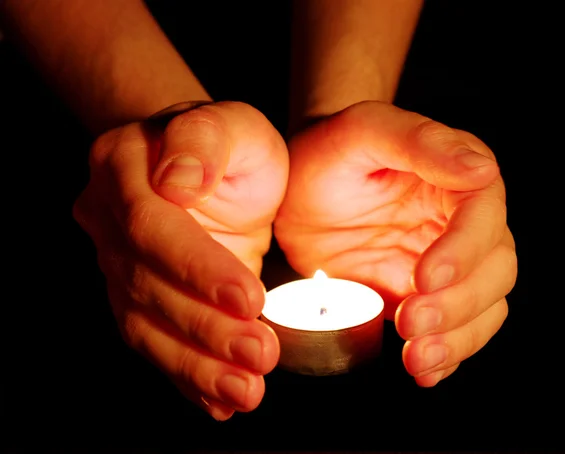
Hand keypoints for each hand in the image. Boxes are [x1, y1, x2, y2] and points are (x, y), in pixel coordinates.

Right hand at [74, 101, 288, 418]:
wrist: (204, 166)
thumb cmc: (225, 142)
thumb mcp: (230, 123)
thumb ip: (203, 140)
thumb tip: (175, 180)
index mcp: (123, 168)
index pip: (153, 228)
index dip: (199, 269)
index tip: (251, 300)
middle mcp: (108, 221)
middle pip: (148, 287)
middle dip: (206, 329)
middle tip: (259, 355)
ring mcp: (115, 263)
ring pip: (146, 326)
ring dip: (196, 366)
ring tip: (245, 392)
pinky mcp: (136, 296)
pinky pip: (155, 341)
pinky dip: (186, 376)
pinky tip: (218, 400)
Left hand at [275, 101, 516, 385]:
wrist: (299, 189)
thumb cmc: (329, 153)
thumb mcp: (363, 131)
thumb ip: (419, 142)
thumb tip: (482, 169)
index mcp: (457, 179)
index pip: (482, 218)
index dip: (463, 251)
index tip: (425, 277)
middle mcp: (461, 225)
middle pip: (493, 271)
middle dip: (458, 304)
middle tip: (411, 323)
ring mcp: (442, 265)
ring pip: (482, 308)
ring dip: (457, 339)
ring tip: (418, 358)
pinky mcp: (418, 296)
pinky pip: (451, 331)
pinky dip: (445, 355)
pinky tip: (425, 370)